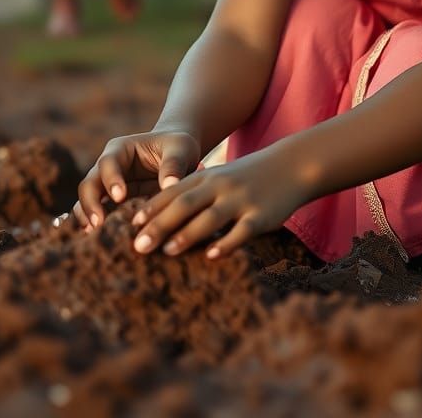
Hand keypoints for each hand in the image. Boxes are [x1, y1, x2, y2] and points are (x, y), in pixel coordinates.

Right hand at [71, 130, 200, 230]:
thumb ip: (173, 165)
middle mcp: (108, 167)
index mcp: (121, 149)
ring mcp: (106, 186)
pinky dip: (93, 226)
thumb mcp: (180, 150)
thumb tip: (169, 185)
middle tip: (99, 224)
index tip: (120, 197)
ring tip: (94, 235)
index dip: (112, 179)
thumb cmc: (178, 148)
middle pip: (89, 183)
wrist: (178, 156)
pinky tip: (97, 241)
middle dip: (91, 203)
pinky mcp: (111, 204)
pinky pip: (96, 214)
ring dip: (87, 217)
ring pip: (86, 201)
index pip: (108, 163)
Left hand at [130, 152, 306, 258]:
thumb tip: (161, 222)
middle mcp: (220, 186)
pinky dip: (226, 244)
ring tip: (167, 251)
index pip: (172, 192)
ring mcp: (240, 200)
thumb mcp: (219, 178)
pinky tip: (212, 257)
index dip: (151, 209)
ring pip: (210, 218)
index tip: (130, 226)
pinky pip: (241, 231)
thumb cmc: (247, 177)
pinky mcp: (260, 215)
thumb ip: (194, 195)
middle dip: (159, 225)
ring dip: (187, 234)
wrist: (291, 165)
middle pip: (184, 205)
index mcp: (207, 177)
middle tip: (137, 246)